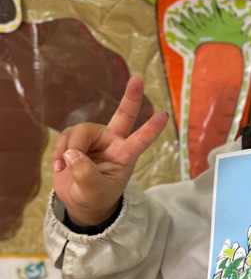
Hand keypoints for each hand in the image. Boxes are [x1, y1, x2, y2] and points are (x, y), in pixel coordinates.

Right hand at [52, 76, 167, 227]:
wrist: (79, 198)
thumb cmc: (94, 196)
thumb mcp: (93, 192)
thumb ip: (86, 175)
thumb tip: (72, 154)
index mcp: (125, 155)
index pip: (140, 140)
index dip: (151, 128)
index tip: (164, 115)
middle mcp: (113, 141)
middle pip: (123, 115)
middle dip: (130, 97)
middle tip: (137, 80)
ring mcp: (95, 137)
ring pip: (80, 132)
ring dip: (69, 150)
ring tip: (64, 167)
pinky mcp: (76, 137)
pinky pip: (65, 137)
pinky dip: (58, 152)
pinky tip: (58, 166)